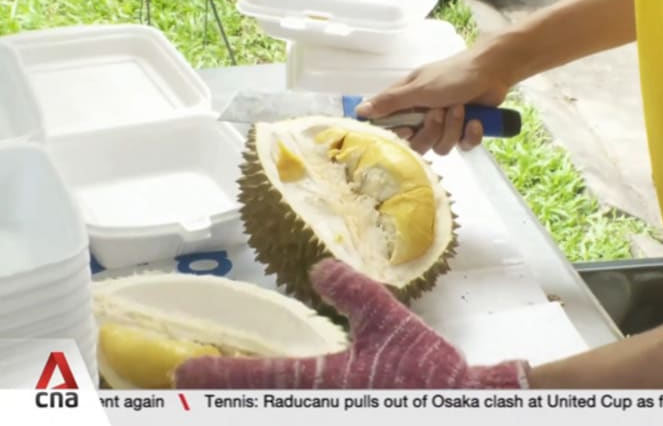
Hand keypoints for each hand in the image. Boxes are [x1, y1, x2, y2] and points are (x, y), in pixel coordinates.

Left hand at [173, 258, 530, 388]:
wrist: (463, 408)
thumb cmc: (426, 371)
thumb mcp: (387, 320)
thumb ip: (351, 292)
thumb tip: (318, 269)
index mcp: (320, 381)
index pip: (253, 378)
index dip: (213, 375)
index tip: (180, 374)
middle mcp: (317, 408)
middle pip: (251, 409)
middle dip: (219, 401)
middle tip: (192, 391)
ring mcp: (329, 418)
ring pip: (276, 415)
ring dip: (245, 406)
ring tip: (224, 397)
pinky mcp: (345, 420)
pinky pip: (301, 417)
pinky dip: (282, 408)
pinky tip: (278, 399)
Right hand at [355, 48, 512, 155]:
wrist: (492, 71)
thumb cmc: (452, 74)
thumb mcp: (418, 88)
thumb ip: (390, 102)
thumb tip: (359, 112)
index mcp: (407, 104)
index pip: (391, 129)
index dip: (399, 135)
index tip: (407, 129)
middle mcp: (422, 117)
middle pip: (417, 144)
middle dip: (432, 131)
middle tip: (440, 112)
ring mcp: (444, 126)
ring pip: (441, 147)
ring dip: (453, 128)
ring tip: (461, 108)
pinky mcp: (464, 131)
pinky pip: (463, 146)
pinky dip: (471, 134)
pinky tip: (476, 120)